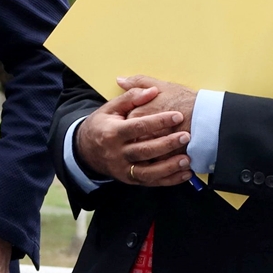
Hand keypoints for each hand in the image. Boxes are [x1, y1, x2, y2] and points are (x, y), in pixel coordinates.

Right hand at [74, 83, 193, 186]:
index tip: (177, 116)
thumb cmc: (102, 125)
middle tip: (187, 136)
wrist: (85, 150)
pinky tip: (184, 174)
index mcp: (112, 132)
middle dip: (167, 144)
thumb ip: (131, 98)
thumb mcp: (110, 108)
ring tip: (187, 159)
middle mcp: (116, 153)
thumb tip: (153, 90)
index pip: (138, 127)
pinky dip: (169, 180)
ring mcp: (122, 169)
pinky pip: (151, 182)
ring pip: (148, 171)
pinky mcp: (129, 179)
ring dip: (169, 167)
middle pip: (144, 150)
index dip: (159, 121)